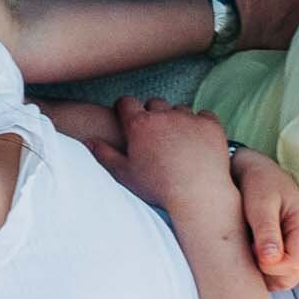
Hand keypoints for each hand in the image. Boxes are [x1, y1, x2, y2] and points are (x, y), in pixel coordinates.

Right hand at [114, 96, 241, 232]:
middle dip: (152, 113)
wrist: (197, 196)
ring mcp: (189, 118)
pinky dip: (200, 124)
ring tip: (177, 140)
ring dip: (177, 119)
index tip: (127, 116)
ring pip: (179, 108)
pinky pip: (203, 114)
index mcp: (138, 125)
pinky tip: (197, 140)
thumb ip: (104, 154)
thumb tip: (87, 141)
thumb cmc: (158, 188)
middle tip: (155, 133)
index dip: (125, 108)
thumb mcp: (124, 174)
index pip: (126, 102)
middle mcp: (163, 115)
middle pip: (154, 102)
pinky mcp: (211, 124)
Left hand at [228, 147, 298, 290]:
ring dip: (265, 270)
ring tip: (254, 244)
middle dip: (265, 269)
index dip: (266, 263)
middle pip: (289, 278)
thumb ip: (266, 232)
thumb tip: (270, 261)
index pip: (292, 266)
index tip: (251, 245)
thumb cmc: (259, 184)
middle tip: (250, 244)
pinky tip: (258, 248)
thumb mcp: (259, 205)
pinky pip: (283, 274)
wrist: (259, 174)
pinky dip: (268, 268)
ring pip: (285, 280)